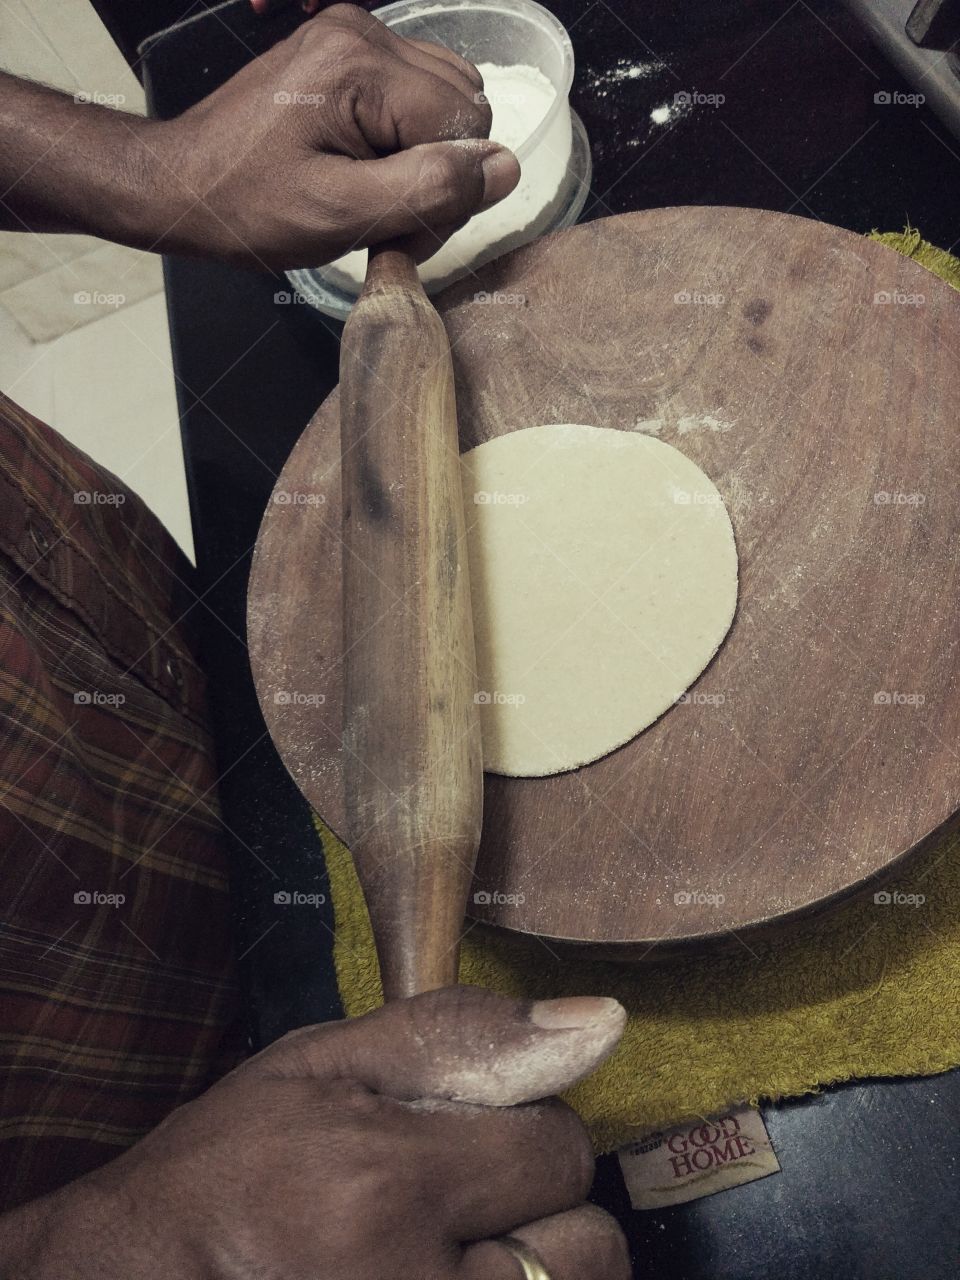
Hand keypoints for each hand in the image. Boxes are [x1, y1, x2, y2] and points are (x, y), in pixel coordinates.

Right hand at [1, 988, 629, 1279]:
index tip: (462, 1140)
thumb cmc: (232, 1164)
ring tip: (455, 1254)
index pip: (561, 1150)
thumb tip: (606, 1021)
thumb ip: (460, 1035)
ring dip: (537, 1270)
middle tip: (457, 1207)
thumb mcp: (324, 1065)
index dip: (521, 1132)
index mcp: (390, 1184)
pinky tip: (444, 1277)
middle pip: (589, 1245)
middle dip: (538, 1210)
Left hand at [149, 3, 519, 268]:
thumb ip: (427, 190)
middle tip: (380, 216)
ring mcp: (353, 36)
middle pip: (463, 106)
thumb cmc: (248, 207)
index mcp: (362, 64)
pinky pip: (414, 94)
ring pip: (446, 100)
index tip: (396, 230)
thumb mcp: (341, 215)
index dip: (447, 189)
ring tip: (371, 194)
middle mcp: (363, 32)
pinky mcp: (345, 52)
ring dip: (424, 158)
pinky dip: (403, 141)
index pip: (467, 123)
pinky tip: (364, 170)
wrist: (182, 185)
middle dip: (437, 172)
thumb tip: (505, 167)